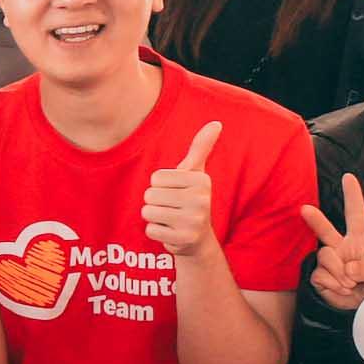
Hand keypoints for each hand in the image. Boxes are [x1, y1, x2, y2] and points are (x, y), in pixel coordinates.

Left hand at [138, 122, 223, 262]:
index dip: (160, 186)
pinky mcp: (183, 239)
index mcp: (201, 181)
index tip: (175, 192)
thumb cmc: (190, 199)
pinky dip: (156, 232)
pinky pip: (150, 230)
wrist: (197, 239)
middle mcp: (201, 200)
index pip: (156, 178)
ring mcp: (193, 221)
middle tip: (172, 208)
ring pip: (147, 212)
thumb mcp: (195, 172)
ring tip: (171, 219)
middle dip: (155, 202)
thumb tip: (216, 123)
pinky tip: (171, 232)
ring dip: (154, 217)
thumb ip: (201, 147)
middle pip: (150, 194)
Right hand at [308, 177, 363, 311]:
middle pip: (326, 230)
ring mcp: (328, 261)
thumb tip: (348, 268)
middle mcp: (341, 247)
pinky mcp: (318, 276)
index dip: (353, 196)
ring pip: (325, 256)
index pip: (356, 215)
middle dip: (316, 220)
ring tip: (350, 284)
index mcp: (359, 241)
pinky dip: (334, 285)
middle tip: (305, 210)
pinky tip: (342, 290)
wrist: (362, 308)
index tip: (348, 177)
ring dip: (339, 273)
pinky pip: (320, 275)